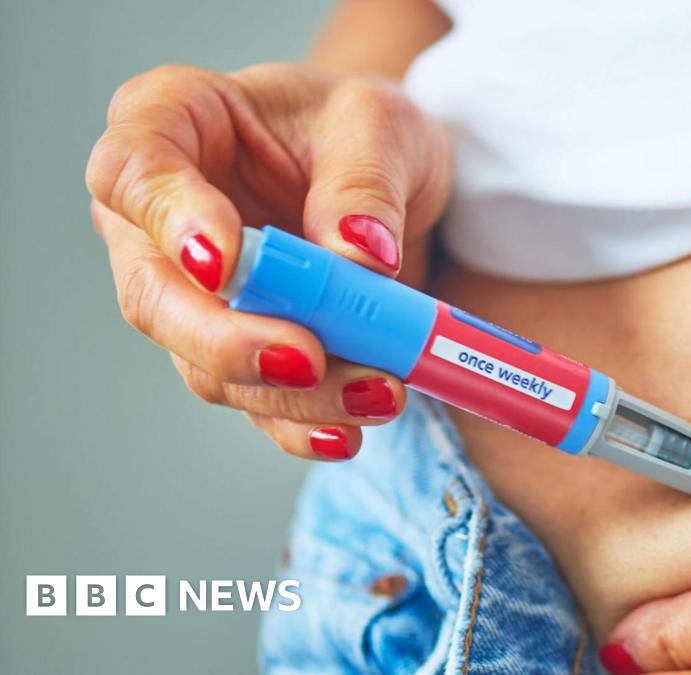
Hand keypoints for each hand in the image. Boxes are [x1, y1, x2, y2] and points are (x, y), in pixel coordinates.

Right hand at [86, 62, 452, 459]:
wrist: (390, 172)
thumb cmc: (361, 129)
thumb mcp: (381, 125)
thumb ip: (364, 183)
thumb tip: (358, 257)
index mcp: (172, 123)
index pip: (132, 171)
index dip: (169, 221)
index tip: (225, 263)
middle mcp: (160, 220)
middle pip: (155, 295)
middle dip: (228, 341)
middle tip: (303, 359)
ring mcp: (194, 295)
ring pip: (208, 364)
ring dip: (291, 393)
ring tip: (377, 392)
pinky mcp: (241, 349)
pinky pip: (256, 401)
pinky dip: (303, 423)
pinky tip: (348, 432)